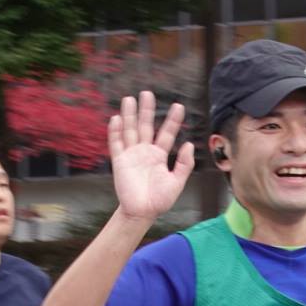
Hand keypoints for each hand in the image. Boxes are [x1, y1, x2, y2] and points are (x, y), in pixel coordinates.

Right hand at [109, 92, 196, 220]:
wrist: (142, 213)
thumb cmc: (160, 200)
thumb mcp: (177, 182)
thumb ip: (184, 164)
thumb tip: (189, 144)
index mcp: (159, 156)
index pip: (167, 133)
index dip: (173, 120)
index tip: (179, 106)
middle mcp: (145, 152)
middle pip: (146, 126)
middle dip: (147, 110)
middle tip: (147, 93)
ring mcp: (131, 155)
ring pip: (130, 130)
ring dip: (129, 115)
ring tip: (130, 99)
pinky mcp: (120, 161)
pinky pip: (116, 144)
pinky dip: (115, 132)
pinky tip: (117, 119)